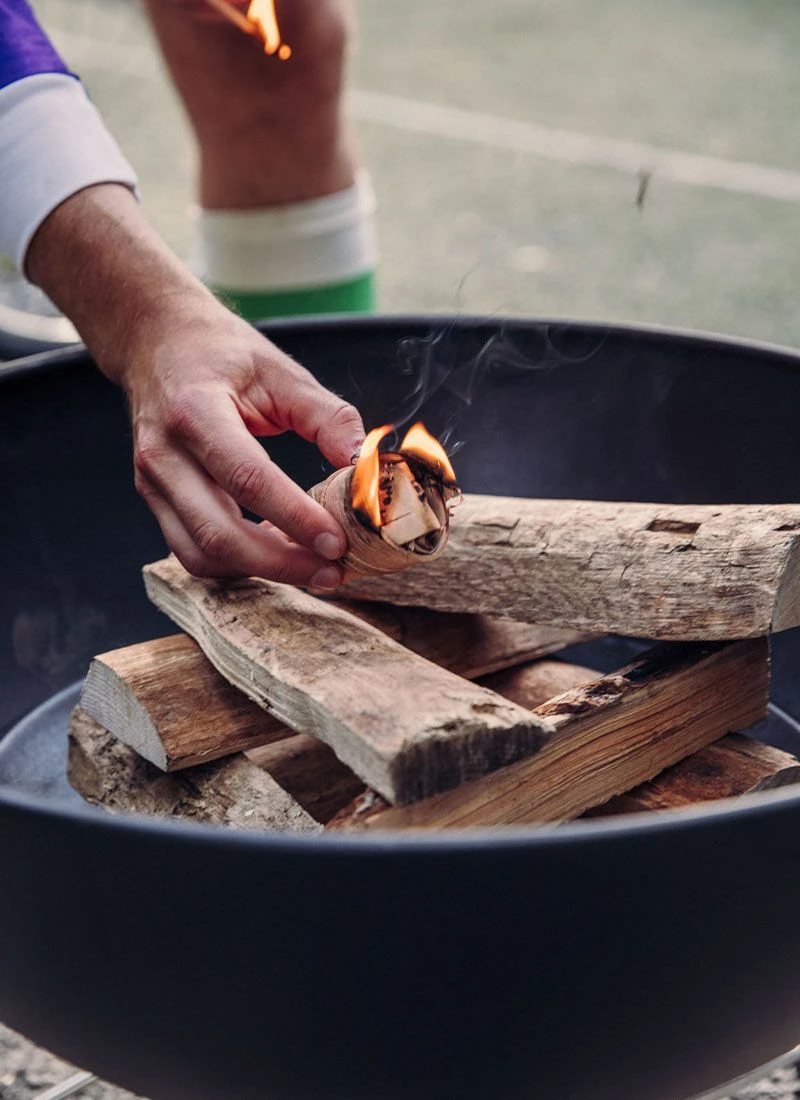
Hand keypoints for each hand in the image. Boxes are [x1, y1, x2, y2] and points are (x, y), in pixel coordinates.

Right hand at [126, 302, 363, 586]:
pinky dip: (237, 563)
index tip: (337, 542)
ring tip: (310, 565)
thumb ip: (327, 416)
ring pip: (201, 554)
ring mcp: (152, 483)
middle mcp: (165, 454)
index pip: (248, 479)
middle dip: (281, 563)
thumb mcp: (280, 370)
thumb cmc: (219, 353)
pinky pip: (193, 551)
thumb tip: (362, 465)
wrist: (156, 342)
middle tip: (333, 571)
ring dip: (259, 569)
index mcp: (195, 411)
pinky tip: (275, 552)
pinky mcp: (155, 501)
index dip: (295, 517)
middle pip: (219, 533)